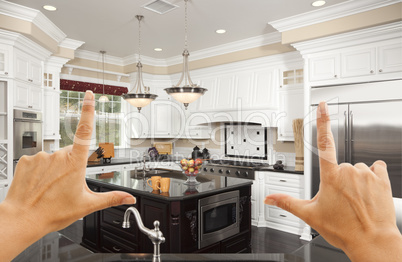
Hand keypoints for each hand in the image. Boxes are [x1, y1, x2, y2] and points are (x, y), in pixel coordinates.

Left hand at [0, 91, 135, 260]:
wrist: (23, 219)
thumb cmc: (53, 212)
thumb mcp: (87, 205)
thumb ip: (111, 198)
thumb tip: (129, 198)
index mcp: (75, 163)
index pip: (85, 130)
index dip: (88, 110)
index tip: (89, 95)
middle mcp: (58, 155)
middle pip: (70, 153)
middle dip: (72, 164)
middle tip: (67, 185)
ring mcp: (41, 157)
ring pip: (54, 157)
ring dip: (56, 169)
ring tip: (52, 188)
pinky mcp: (26, 160)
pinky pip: (39, 160)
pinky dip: (41, 170)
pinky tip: (40, 184)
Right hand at [265, 102, 401, 261]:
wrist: (372, 241)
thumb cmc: (344, 229)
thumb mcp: (310, 215)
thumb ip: (287, 202)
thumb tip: (269, 198)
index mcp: (330, 176)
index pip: (323, 142)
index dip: (322, 121)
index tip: (323, 106)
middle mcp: (348, 170)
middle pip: (339, 165)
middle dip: (338, 178)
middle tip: (340, 199)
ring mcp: (366, 174)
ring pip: (356, 169)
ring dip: (355, 180)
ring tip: (355, 199)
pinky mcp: (382, 178)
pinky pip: (376, 168)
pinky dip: (372, 177)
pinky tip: (369, 191)